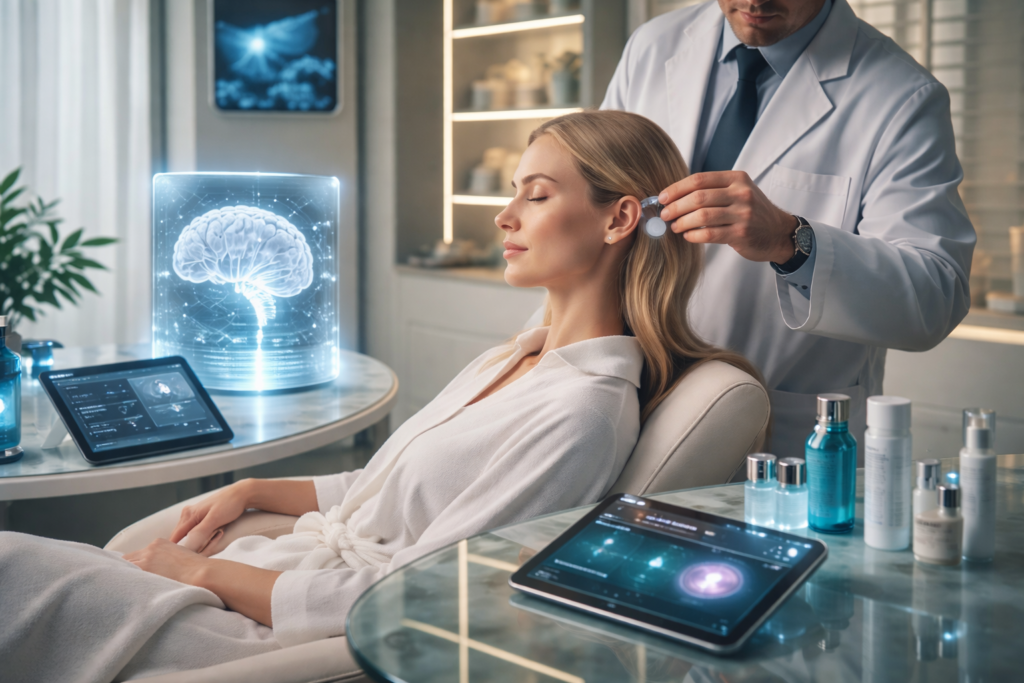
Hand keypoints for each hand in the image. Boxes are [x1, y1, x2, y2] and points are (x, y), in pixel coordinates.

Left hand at [123, 538, 210, 585]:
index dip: (135, 565)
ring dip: (126, 577)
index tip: (136, 574)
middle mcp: (150, 549)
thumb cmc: (196, 569)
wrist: (201, 573)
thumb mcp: (180, 556)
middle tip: (129, 583)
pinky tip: (128, 591)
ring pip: (124, 567)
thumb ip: (165, 559)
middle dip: (128, 570)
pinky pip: (127, 576)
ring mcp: (146, 559)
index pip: (138, 554)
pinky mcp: (144, 570)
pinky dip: (127, 582)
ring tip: (128, 589)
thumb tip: (158, 570)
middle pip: (127, 560)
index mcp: (159, 543)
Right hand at [169, 479, 254, 551]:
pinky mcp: (202, 518)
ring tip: (207, 545)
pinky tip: (210, 539)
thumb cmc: (230, 504)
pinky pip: (195, 532)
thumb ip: (200, 531)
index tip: (181, 561)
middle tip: (200, 553)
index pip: (175, 538)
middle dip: (188, 547)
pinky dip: (201, 538)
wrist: (242, 493)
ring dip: (195, 543)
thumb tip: (187, 546)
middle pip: (180, 537)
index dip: (177, 550)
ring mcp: (194, 516)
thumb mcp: (215, 519)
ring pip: (188, 535)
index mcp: (189, 514)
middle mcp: (188, 514)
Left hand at [659, 171, 797, 263]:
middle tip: (664, 214)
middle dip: (676, 206)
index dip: (677, 188)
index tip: (663, 197)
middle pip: (698, 197)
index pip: (700, 179)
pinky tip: (687, 236)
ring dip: (682, 222)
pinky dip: (694, 235)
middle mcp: (742, 193)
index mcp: (737, 179)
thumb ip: (713, 189)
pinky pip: (710, 234)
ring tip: (674, 226)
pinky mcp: (741, 234)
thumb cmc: (752, 211)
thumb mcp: (738, 191)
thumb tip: (676, 196)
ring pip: (702, 216)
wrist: (778, 232)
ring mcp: (743, 214)